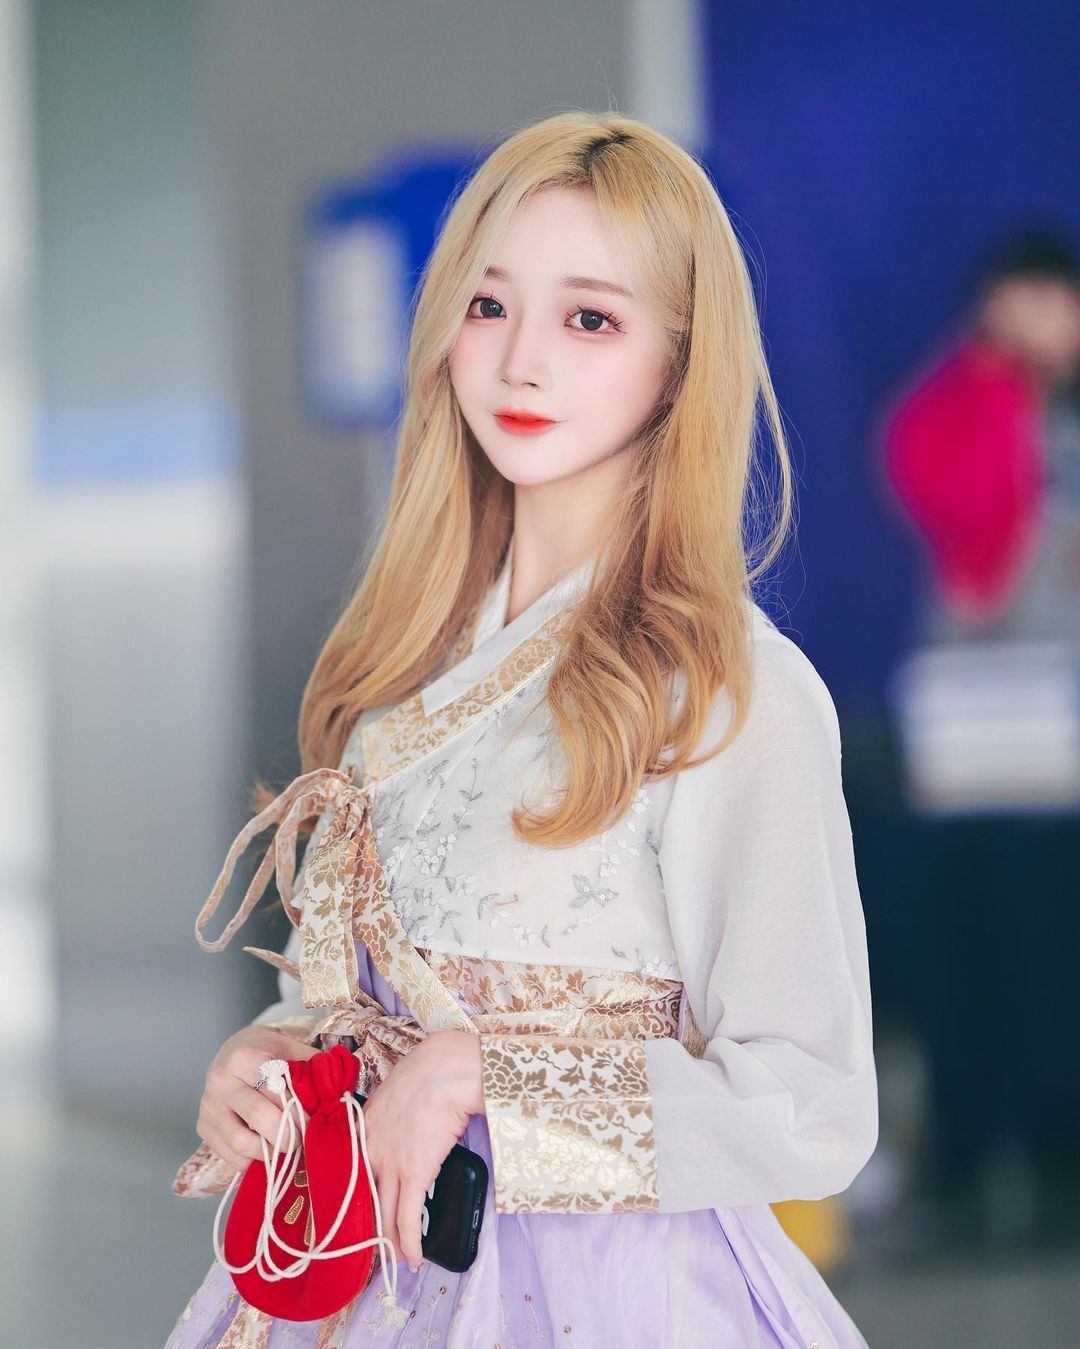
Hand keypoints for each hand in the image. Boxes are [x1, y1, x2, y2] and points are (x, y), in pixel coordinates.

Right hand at [196, 1023, 321, 1171]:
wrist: (234, 1052)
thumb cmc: (271, 1053)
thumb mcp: (293, 1050)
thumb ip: (315, 1069)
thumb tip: (340, 1097)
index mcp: (243, 1057)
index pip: (275, 1088)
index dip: (298, 1108)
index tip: (313, 1120)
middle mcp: (220, 1081)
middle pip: (259, 1117)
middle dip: (288, 1134)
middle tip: (303, 1139)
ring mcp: (208, 1107)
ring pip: (242, 1143)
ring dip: (270, 1152)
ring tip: (286, 1147)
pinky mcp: (203, 1128)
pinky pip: (231, 1156)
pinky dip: (254, 1160)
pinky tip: (267, 1149)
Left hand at [360, 1029, 483, 1271]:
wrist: (445, 1069)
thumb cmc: (427, 1072)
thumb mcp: (391, 1092)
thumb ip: (384, 1115)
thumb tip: (395, 1128)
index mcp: (360, 1130)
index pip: (349, 1177)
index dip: (353, 1202)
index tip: (356, 1218)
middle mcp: (367, 1151)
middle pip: (362, 1202)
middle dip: (367, 1230)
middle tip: (373, 1248)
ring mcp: (389, 1165)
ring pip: (383, 1217)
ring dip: (390, 1243)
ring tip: (397, 1259)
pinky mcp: (414, 1174)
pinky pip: (408, 1219)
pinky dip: (411, 1243)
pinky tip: (415, 1258)